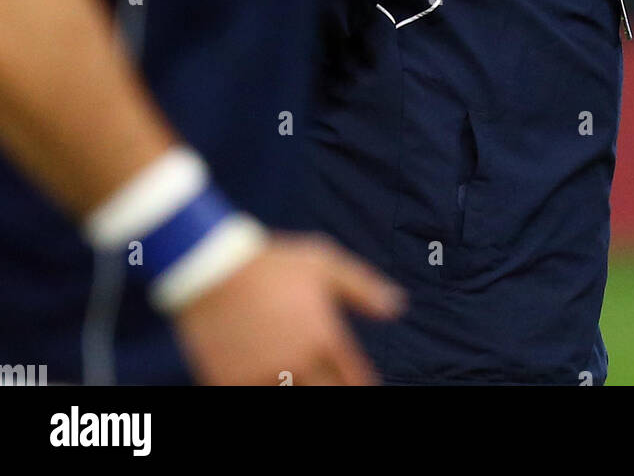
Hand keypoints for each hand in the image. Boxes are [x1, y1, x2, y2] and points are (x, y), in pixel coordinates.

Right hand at [174, 232, 404, 385]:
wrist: (210, 266)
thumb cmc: (271, 262)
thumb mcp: (321, 261)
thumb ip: (361, 286)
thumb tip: (396, 307)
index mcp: (324, 335)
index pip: (354, 380)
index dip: (360, 387)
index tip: (357, 385)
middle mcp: (298, 362)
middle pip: (327, 396)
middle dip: (331, 391)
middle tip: (327, 381)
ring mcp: (263, 376)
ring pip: (289, 399)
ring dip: (294, 389)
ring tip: (292, 376)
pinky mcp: (231, 383)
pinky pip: (252, 397)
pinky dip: (259, 389)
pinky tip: (262, 378)